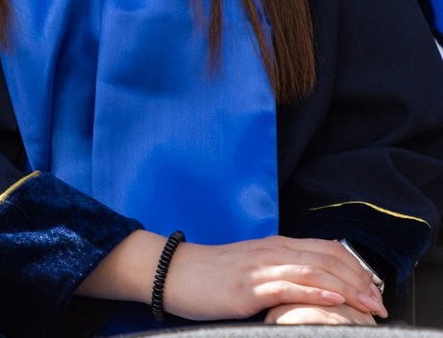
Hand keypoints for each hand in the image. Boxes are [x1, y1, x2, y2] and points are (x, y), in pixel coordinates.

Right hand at [161, 237, 386, 320]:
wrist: (170, 272)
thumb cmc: (210, 275)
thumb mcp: (251, 268)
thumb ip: (279, 271)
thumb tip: (310, 287)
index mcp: (274, 246)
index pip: (327, 249)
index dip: (356, 267)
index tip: (374, 288)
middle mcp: (271, 251)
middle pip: (328, 259)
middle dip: (360, 282)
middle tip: (380, 303)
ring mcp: (259, 268)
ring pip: (314, 271)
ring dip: (347, 289)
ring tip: (369, 305)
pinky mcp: (247, 287)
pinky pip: (287, 286)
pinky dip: (315, 292)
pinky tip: (333, 299)